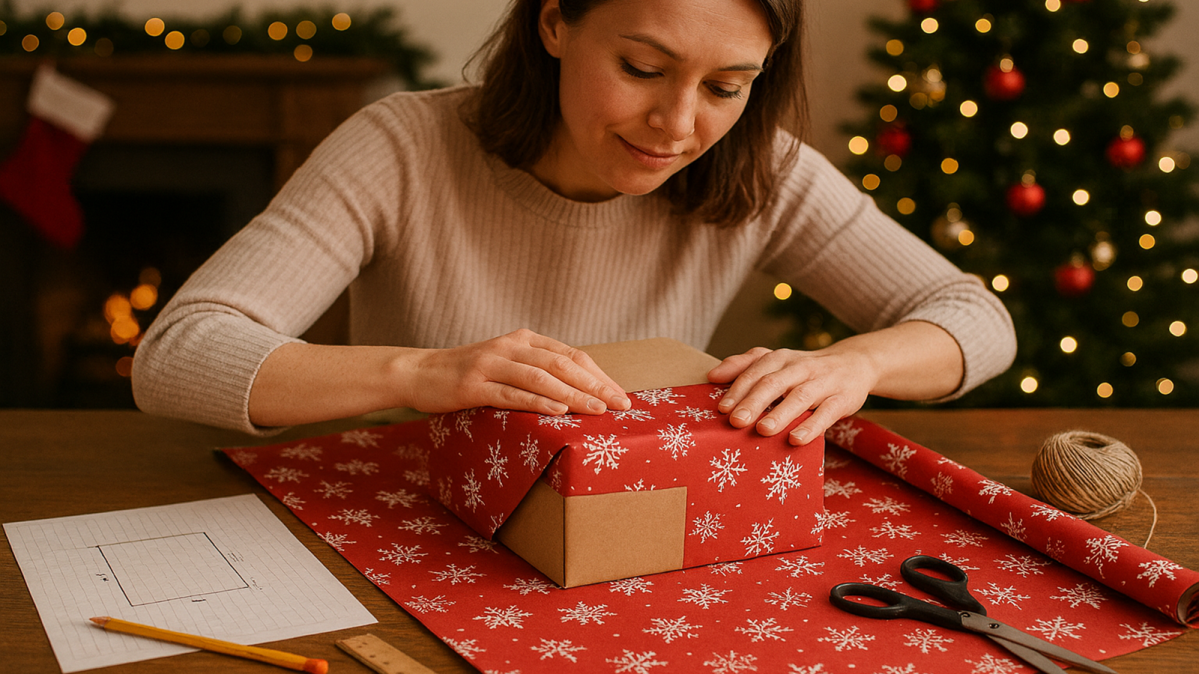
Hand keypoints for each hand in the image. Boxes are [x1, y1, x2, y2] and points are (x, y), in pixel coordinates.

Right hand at [407, 329, 630, 415]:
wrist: (420, 372)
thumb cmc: (469, 374)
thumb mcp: (506, 364)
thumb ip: (536, 370)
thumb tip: (579, 393)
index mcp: (524, 339)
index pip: (570, 355)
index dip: (598, 375)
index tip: (621, 395)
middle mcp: (511, 346)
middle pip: (562, 364)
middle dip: (595, 385)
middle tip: (620, 404)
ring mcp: (491, 364)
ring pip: (540, 378)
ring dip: (573, 394)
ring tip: (597, 410)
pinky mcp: (473, 385)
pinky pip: (511, 394)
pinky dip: (537, 402)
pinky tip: (558, 411)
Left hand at [707, 345, 876, 445]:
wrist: (856, 363)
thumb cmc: (805, 368)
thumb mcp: (776, 361)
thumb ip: (744, 365)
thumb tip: (712, 375)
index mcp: (781, 358)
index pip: (756, 371)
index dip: (738, 389)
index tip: (721, 409)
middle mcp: (801, 367)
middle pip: (774, 382)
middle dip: (753, 402)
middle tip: (736, 421)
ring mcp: (823, 383)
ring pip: (800, 397)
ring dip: (780, 414)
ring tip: (763, 430)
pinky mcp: (843, 399)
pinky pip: (826, 413)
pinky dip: (811, 427)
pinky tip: (796, 440)